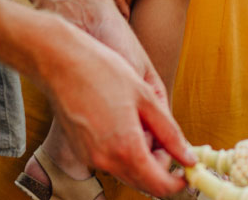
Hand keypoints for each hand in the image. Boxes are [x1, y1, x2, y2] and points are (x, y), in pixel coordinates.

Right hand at [33, 5, 194, 194]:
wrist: (58, 60)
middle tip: (164, 137)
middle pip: (144, 183)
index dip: (179, 180)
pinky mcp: (79, 150)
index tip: (187, 168)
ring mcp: (90, 157)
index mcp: (127, 149)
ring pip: (126, 171)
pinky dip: (121, 151)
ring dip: (140, 158)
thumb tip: (189, 157)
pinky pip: (108, 161)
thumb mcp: (145, 97)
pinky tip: (120, 121)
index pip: (161, 186)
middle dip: (160, 166)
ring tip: (139, 122)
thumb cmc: (101, 70)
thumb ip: (170, 133)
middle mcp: (107, 161)